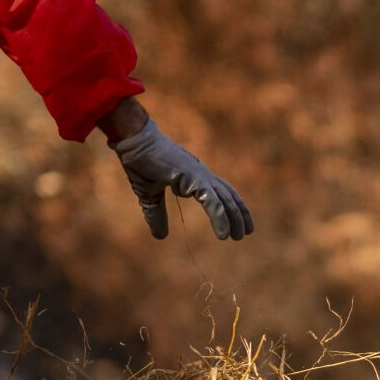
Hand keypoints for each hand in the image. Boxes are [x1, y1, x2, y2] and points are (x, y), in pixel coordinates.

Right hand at [106, 117, 253, 241]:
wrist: (133, 142)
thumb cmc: (139, 162)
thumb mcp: (149, 195)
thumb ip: (157, 214)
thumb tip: (161, 236)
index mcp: (193, 175)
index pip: (219, 191)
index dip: (229, 206)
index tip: (234, 222)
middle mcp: (201, 174)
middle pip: (228, 194)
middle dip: (239, 213)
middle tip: (245, 232)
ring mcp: (199, 175)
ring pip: (225, 199)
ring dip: (234, 218)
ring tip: (238, 236)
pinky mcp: (194, 178)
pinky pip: (213, 202)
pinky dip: (220, 218)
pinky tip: (223, 234)